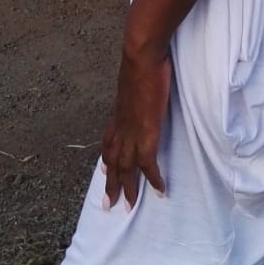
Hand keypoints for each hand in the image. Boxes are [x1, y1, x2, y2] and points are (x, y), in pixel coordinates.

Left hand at [101, 44, 170, 210]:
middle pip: (112, 160)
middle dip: (110, 183)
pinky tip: (160, 191)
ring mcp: (132, 131)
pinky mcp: (146, 133)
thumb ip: (135, 86)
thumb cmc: (140, 61)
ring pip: (125, 167)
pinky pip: (148, 164)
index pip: (108, 141)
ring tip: (128, 207)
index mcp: (118, 113)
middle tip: (107, 204)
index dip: (106, 157)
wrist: (142, 56)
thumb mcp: (134, 77)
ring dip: (127, 188)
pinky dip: (153, 179)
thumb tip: (141, 82)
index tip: (103, 170)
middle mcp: (121, 126)